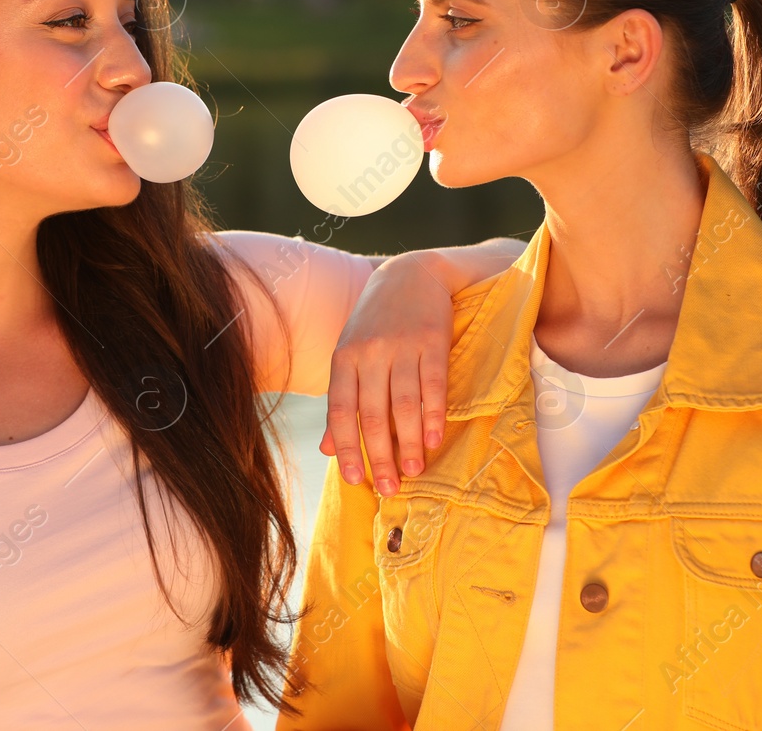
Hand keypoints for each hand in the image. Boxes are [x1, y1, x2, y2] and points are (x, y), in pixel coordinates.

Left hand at [319, 251, 451, 495]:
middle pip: (372, 413)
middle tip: (391, 487)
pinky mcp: (431, 340)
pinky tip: (434, 439)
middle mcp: (369, 353)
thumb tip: (328, 449)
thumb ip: (342, 399)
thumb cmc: (376, 323)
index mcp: (343, 358)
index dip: (346, 447)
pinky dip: (433, 414)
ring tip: (415, 470)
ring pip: (403, 403)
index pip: (340, 410)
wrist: (411, 274)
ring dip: (410, 442)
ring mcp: (400, 346)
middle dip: (381, 455)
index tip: (354, 480)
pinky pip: (432, 384)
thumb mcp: (351, 354)